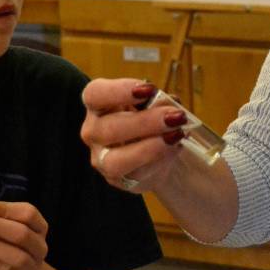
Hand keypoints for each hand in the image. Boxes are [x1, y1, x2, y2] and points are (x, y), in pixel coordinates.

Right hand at [80, 78, 185, 192]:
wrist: (160, 149)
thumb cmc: (152, 117)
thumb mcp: (156, 103)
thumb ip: (160, 101)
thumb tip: (168, 103)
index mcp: (98, 103)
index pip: (95, 94)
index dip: (119, 91)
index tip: (150, 89)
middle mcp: (93, 130)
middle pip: (108, 128)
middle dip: (146, 122)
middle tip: (177, 116)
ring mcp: (101, 158)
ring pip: (115, 160)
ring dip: (150, 147)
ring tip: (177, 135)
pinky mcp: (116, 179)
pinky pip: (134, 175)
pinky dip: (158, 161)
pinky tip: (175, 149)